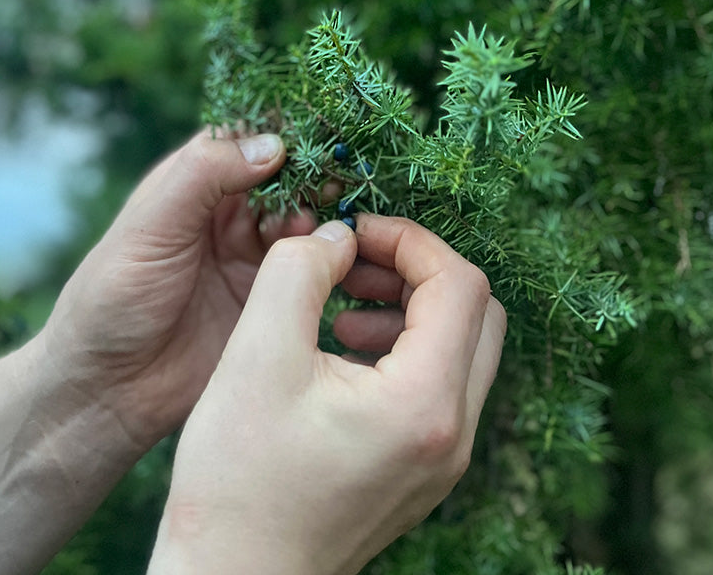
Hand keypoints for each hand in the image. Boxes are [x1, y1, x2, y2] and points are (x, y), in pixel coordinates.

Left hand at [39, 129, 314, 451]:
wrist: (110, 390)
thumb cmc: (112, 298)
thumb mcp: (150, 227)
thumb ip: (203, 177)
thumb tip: (272, 143)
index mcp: (191, 185)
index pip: (243, 141)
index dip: (280, 132)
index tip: (321, 127)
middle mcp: (226, 215)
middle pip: (283, 179)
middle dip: (311, 175)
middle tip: (339, 180)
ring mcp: (251, 255)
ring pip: (302, 219)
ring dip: (322, 214)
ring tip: (337, 220)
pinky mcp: (271, 295)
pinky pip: (310, 265)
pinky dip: (329, 253)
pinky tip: (345, 251)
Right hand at [148, 214, 505, 574]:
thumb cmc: (237, 480)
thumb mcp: (256, 356)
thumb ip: (298, 272)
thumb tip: (337, 235)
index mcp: (424, 405)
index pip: (459, 285)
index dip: (411, 240)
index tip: (356, 232)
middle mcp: (453, 435)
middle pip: (476, 313)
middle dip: (418, 270)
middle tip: (356, 262)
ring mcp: (445, 458)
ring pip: (462, 347)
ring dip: (413, 307)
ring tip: (345, 305)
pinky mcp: (425, 469)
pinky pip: (440, 384)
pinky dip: (406, 346)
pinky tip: (344, 348)